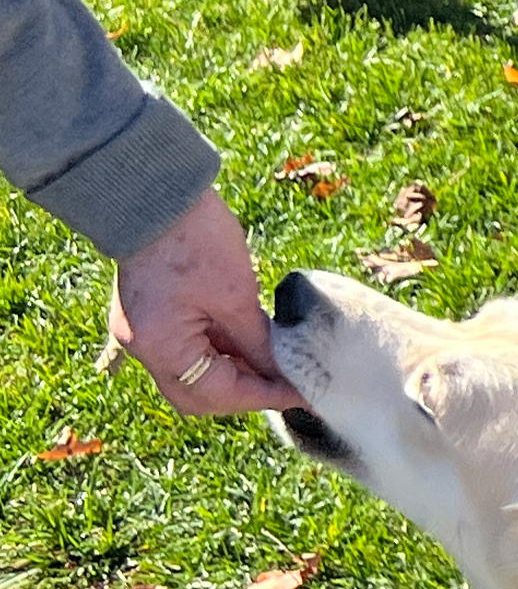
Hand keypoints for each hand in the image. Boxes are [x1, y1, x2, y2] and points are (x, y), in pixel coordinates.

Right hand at [110, 188, 299, 417]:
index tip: (302, 394)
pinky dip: (220, 352)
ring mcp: (144, 333)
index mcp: (160, 349)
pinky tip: (254, 346)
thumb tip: (282, 372)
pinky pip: (188, 348)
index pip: (216, 394)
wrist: (157, 192)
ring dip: (234, 372)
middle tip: (288, 386)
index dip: (263, 396)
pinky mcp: (152, 315)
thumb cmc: (196, 239)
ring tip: (279, 366)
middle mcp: (144, 349)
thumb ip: (258, 343)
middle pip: (198, 395)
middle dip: (244, 393)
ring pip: (194, 372)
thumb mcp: (236, 296)